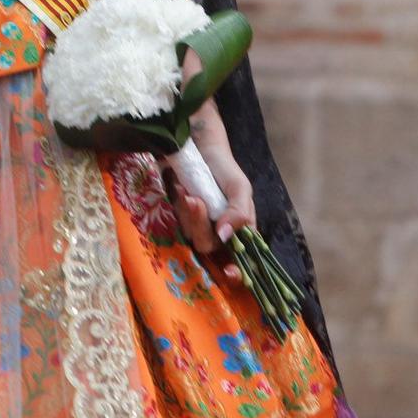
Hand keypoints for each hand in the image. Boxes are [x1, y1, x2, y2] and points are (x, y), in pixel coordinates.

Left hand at [167, 136, 255, 281]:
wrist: (200, 146)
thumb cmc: (225, 168)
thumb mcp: (240, 187)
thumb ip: (238, 212)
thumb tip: (224, 236)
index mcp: (239, 230)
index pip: (241, 261)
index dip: (236, 272)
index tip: (228, 272)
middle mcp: (218, 232)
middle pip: (208, 245)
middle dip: (200, 225)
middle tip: (195, 200)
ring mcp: (198, 224)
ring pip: (190, 233)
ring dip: (188, 212)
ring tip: (188, 190)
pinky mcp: (181, 214)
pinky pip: (177, 219)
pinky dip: (178, 203)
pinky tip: (179, 187)